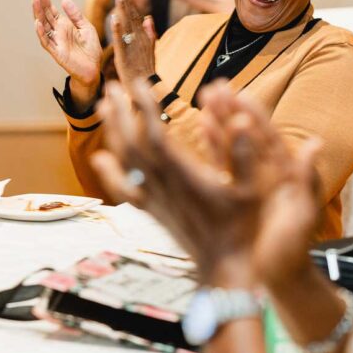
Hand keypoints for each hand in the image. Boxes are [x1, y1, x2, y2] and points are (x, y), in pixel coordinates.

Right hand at [32, 0, 101, 106]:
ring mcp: (56, 41)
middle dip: (39, 0)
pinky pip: (47, 42)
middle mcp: (57, 31)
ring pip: (43, 25)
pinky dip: (41, 32)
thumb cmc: (90, 49)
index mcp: (64, 24)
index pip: (51, 8)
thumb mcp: (86, 27)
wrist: (94, 69)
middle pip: (44, 13)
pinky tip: (38, 22)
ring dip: (38, 13)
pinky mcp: (57, 52)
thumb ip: (75, 14)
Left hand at [90, 80, 261, 285]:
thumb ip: (245, 155)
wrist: (224, 268)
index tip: (136, 83)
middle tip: (110, 86)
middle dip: (119, 112)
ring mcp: (154, 199)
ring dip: (112, 132)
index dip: (143, 106)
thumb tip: (243, 122)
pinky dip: (109, 172)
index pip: (154, 133)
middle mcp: (161, 185)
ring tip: (104, 108)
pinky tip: (99, 160)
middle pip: (130, 142)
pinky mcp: (153, 212)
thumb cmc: (241, 229)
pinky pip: (123, 188)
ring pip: (124, 161)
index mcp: (182, 175)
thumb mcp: (252, 190)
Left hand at [110, 0, 156, 82]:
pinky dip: (117, 29)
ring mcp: (132, 46)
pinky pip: (120, 40)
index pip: (136, 13)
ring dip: (122, 9)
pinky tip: (113, 18)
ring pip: (126, 24)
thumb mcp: (151, 49)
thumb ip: (150, 33)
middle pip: (131, 15)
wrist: (147, 86)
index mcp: (143, 35)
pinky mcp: (124, 55)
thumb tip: (149, 18)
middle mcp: (139, 38)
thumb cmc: (146, 69)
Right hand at [198, 84, 322, 287]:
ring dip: (219, 120)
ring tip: (203, 98)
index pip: (268, 136)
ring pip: (233, 144)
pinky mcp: (237, 193)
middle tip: (213, 86)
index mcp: (286, 173)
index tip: (238, 92)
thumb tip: (314, 143)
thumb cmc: (293, 248)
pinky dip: (212, 145)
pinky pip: (223, 165)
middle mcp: (269, 172)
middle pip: (247, 134)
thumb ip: (306, 179)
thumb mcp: (302, 213)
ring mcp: (251, 181)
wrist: (279, 276)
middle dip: (230, 109)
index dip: (253, 114)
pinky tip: (200, 127)